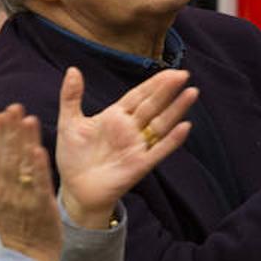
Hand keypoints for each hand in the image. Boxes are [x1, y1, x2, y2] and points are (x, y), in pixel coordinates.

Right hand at [0, 104, 61, 260]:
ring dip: (24, 142)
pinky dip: (37, 168)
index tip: (0, 113)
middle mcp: (5, 192)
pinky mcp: (40, 207)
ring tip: (27, 118)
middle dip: (10, 131)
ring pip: (22, 166)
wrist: (29, 259)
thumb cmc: (16, 227)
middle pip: (6, 156)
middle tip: (13, 107)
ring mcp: (22, 199)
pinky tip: (38, 150)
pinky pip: (38, 184)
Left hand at [55, 67, 196, 228]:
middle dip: (168, 90)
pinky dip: (172, 139)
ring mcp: (137, 146)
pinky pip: (159, 150)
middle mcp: (130, 129)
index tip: (170, 70)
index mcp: (116, 116)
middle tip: (184, 74)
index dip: (154, 83)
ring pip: (161, 124)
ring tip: (191, 93)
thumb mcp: (69, 123)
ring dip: (176, 109)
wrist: (75, 190)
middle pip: (153, 105)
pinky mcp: (140, 165)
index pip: (139, 95)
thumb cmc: (73, 157)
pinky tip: (185, 127)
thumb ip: (71, 96)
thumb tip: (73, 69)